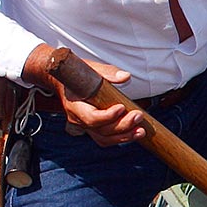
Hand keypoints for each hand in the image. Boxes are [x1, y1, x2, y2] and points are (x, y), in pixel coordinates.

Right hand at [20, 43, 146, 146]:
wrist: (65, 81)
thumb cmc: (77, 73)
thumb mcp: (90, 68)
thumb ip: (107, 72)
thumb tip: (125, 77)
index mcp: (74, 105)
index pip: (90, 117)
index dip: (107, 116)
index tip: (121, 107)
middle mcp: (78, 119)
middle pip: (101, 130)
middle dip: (122, 125)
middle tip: (138, 115)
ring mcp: (85, 126)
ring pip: (105, 138)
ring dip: (125, 136)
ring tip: (141, 130)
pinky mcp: (93, 129)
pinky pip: (106, 139)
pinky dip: (121, 138)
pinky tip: (135, 133)